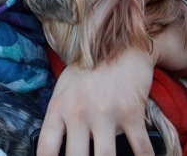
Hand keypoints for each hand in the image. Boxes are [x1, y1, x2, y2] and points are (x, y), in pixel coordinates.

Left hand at [37, 48, 156, 155]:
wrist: (120, 41)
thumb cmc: (90, 67)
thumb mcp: (65, 87)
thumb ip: (60, 116)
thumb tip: (58, 147)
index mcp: (60, 107)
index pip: (46, 147)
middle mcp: (79, 113)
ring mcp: (105, 113)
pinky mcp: (131, 112)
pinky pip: (140, 150)